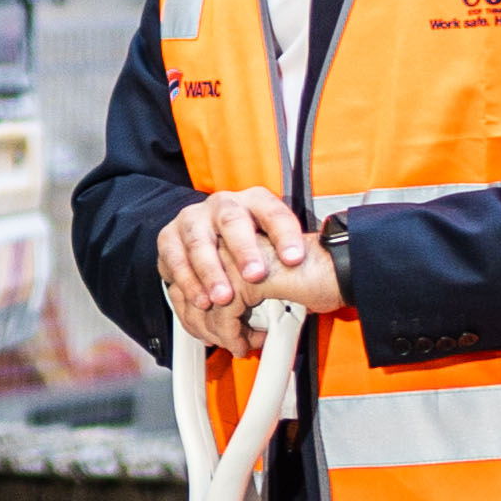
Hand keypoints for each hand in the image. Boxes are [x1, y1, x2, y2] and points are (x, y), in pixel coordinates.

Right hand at [149, 191, 345, 349]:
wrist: (208, 238)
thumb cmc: (250, 247)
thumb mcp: (275, 244)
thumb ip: (293, 256)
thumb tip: (331, 272)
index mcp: (254, 202)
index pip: (273, 211)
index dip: (284, 234)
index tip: (295, 258)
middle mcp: (223, 205)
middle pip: (232, 219)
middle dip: (243, 249)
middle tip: (255, 276)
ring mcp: (194, 219)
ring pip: (199, 239)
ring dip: (210, 270)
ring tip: (223, 297)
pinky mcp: (170, 239)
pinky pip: (174, 257)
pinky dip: (186, 280)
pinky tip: (199, 299)